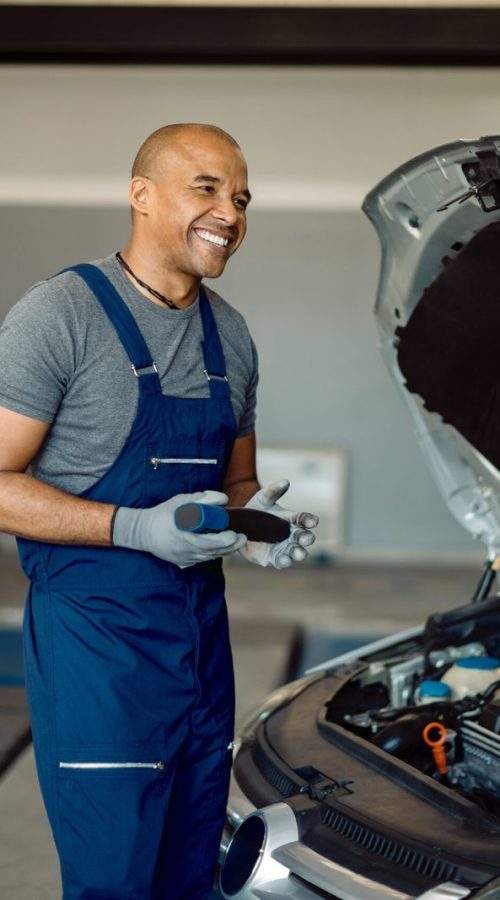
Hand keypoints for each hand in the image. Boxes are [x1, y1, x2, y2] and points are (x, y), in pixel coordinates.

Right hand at [112, 490, 246, 567]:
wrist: (142, 532)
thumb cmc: (161, 515)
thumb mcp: (179, 502)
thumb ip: (201, 499)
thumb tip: (222, 498)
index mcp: (182, 538)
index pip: (207, 543)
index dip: (223, 541)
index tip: (234, 534)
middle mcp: (184, 552)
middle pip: (212, 552)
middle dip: (230, 546)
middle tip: (242, 538)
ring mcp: (184, 559)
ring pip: (209, 557)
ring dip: (224, 551)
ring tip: (237, 542)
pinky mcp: (183, 562)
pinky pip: (202, 559)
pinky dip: (213, 553)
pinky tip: (223, 547)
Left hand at [239, 479, 318, 567]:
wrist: (238, 526)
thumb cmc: (255, 510)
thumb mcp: (262, 498)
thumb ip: (273, 491)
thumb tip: (286, 481)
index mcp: (292, 519)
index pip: (305, 519)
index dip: (309, 520)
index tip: (313, 520)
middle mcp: (291, 535)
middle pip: (304, 537)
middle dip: (307, 538)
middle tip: (306, 538)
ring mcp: (283, 548)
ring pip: (296, 552)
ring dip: (299, 553)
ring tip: (300, 553)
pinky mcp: (273, 558)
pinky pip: (281, 562)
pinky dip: (284, 561)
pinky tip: (284, 559)